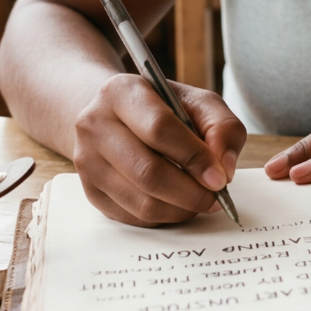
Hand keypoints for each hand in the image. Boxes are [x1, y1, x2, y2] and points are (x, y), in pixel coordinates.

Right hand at [71, 74, 247, 226]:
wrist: (111, 117)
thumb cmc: (160, 110)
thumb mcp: (196, 102)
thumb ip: (221, 126)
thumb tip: (223, 168)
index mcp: (120, 92)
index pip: (159, 129)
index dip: (194, 157)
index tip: (220, 177)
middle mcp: (94, 125)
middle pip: (148, 173)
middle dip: (192, 193)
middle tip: (216, 197)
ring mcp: (87, 161)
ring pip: (143, 203)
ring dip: (181, 209)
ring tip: (199, 199)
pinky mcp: (90, 191)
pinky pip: (135, 218)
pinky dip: (165, 216)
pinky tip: (176, 202)